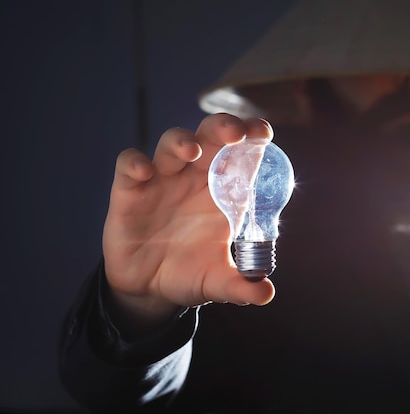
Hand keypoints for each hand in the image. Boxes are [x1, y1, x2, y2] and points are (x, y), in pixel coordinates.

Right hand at [102, 114, 275, 328]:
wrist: (148, 288)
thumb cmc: (190, 273)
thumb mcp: (216, 282)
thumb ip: (240, 286)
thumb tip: (265, 295)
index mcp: (223, 192)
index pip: (241, 153)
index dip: (252, 136)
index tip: (264, 133)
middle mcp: (194, 178)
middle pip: (209, 137)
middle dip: (222, 127)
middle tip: (235, 132)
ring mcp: (162, 180)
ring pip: (171, 144)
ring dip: (181, 141)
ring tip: (191, 152)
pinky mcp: (130, 192)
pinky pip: (129, 166)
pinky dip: (134, 163)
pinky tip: (144, 171)